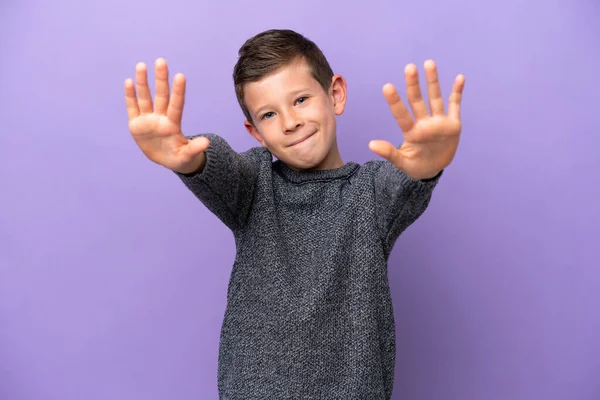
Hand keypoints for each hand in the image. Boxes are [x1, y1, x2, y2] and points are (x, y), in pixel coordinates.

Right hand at [125, 58, 208, 173]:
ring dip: (142, 82)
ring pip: (145, 98)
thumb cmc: (180, 157)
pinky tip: (129, 82)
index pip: (176, 105)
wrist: (166, 159)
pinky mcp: (136, 124)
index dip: (178, 91)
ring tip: (141, 65)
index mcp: (173, 125)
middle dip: (161, 79)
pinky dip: (130, 96)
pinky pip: (132, 108)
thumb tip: (207, 143)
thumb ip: (195, 148)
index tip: (180, 76)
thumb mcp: (187, 156)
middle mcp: (160, 118)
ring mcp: (148, 120)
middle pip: (161, 96)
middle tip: (161, 61)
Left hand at [369, 60, 464, 179]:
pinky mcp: (452, 124)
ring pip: (435, 98)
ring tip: (429, 63)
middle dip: (413, 84)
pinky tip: (459, 77)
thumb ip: (390, 154)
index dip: (395, 102)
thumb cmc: (416, 166)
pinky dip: (457, 92)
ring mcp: (439, 122)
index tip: (387, 86)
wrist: (434, 169)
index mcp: (411, 133)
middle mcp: (424, 123)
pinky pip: (455, 105)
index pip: (402, 115)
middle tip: (409, 67)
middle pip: (417, 101)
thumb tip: (371, 145)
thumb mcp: (403, 163)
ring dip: (433, 81)